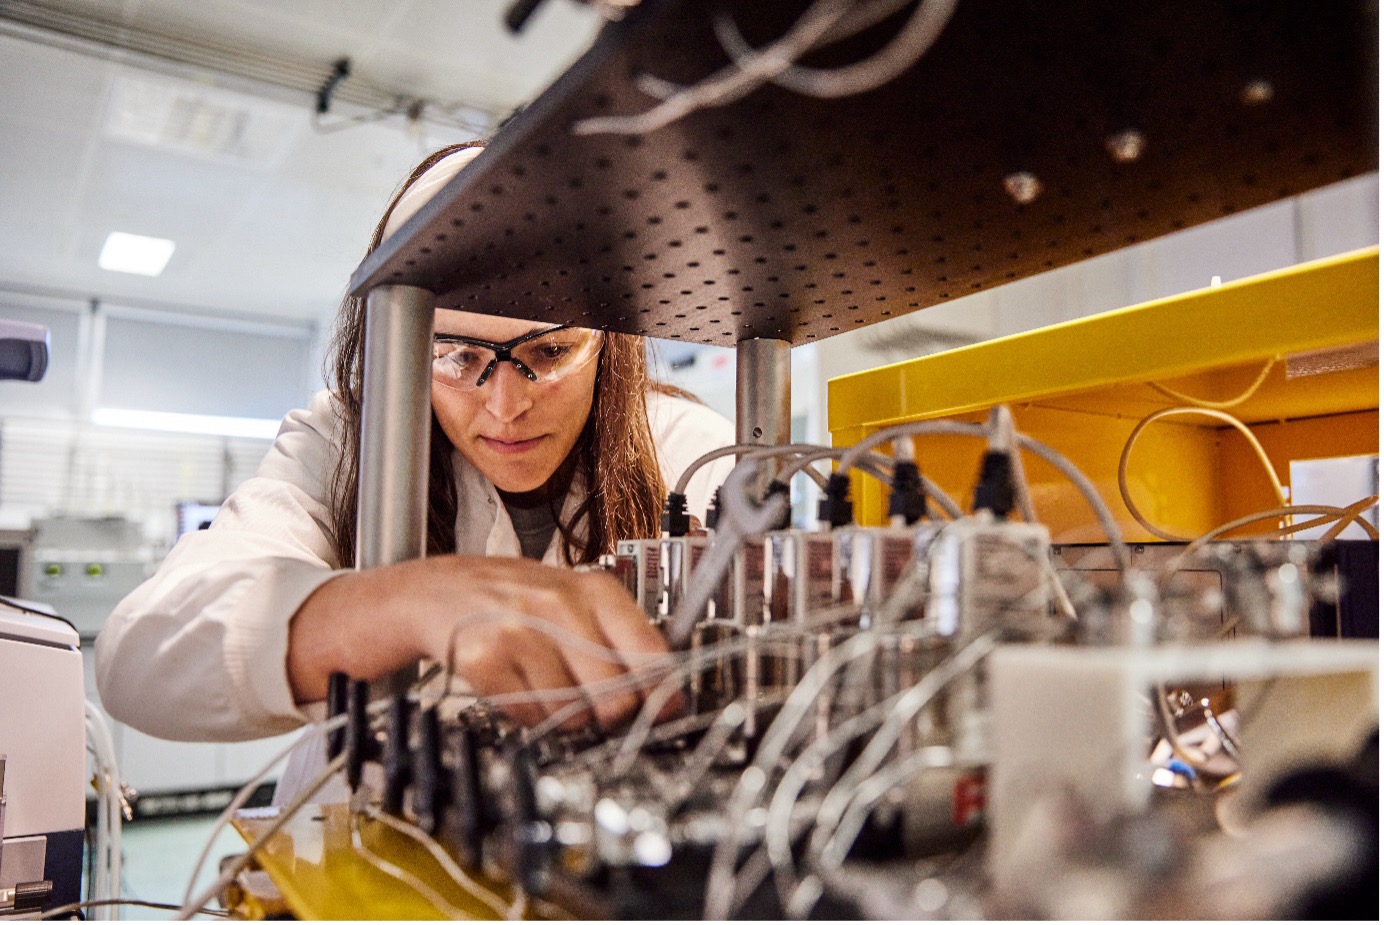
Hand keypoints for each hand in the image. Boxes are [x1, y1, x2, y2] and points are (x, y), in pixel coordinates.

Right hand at [289, 556, 672, 730]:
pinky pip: (527, 715)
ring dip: (560, 715)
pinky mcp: (482, 656)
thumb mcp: (570, 604)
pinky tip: (513, 688)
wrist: (426, 591)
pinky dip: (524, 716)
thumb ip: (618, 642)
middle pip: (617, 693)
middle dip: (606, 714)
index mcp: (594, 588)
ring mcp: (520, 627)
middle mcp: (561, 602)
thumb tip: (666, 697)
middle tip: (587, 705)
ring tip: (540, 685)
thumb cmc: (507, 601)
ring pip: (572, 710)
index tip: (661, 715)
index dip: (662, 696)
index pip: (653, 653)